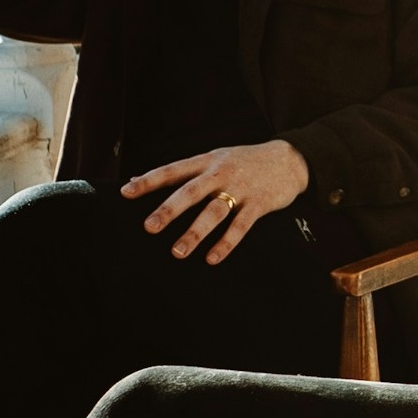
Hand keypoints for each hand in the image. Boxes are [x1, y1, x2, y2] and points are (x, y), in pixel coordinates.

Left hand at [120, 139, 309, 264]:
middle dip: (170, 209)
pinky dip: (227, 242)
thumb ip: (181, 172)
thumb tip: (135, 180)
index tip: (125, 193)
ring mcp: (241, 188)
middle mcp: (221, 173)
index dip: (149, 181)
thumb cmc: (244, 162)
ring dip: (196, 232)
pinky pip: (241, 225)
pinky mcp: (260, 203)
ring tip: (178, 252)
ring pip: (215, 211)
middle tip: (149, 227)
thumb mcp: (214, 159)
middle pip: (192, 191)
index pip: (173, 170)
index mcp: (207, 161)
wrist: (291, 159)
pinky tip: (212, 258)